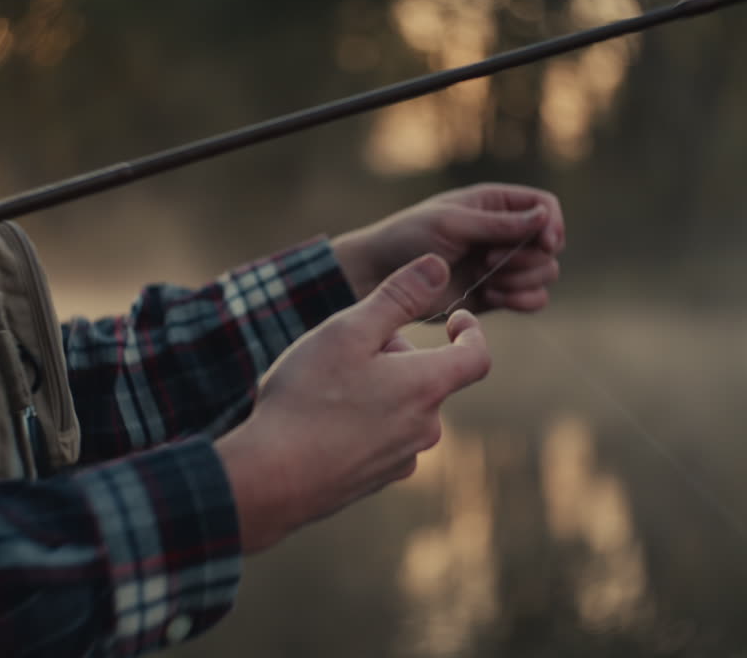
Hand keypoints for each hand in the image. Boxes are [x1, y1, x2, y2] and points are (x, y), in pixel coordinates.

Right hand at [215, 255, 490, 552]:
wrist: (270, 479)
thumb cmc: (308, 397)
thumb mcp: (349, 331)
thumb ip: (398, 296)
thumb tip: (438, 266)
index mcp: (426, 386)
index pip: (476, 356)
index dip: (471, 332)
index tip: (455, 318)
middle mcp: (425, 427)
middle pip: (430, 378)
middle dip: (400, 356)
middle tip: (350, 346)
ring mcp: (402, 459)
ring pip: (404, 409)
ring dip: (381, 389)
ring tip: (329, 383)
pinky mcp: (376, 480)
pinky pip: (384, 439)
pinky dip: (366, 421)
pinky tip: (324, 419)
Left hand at [332, 183, 564, 315]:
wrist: (379, 276)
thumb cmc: (408, 239)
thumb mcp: (452, 224)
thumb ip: (498, 223)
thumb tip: (544, 217)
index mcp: (493, 204)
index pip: (545, 206)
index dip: (552, 224)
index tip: (545, 241)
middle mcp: (503, 233)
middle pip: (550, 245)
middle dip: (529, 258)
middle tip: (488, 263)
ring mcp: (500, 265)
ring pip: (545, 274)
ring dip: (524, 281)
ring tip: (488, 283)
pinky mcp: (495, 294)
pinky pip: (531, 299)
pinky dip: (522, 301)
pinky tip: (491, 297)